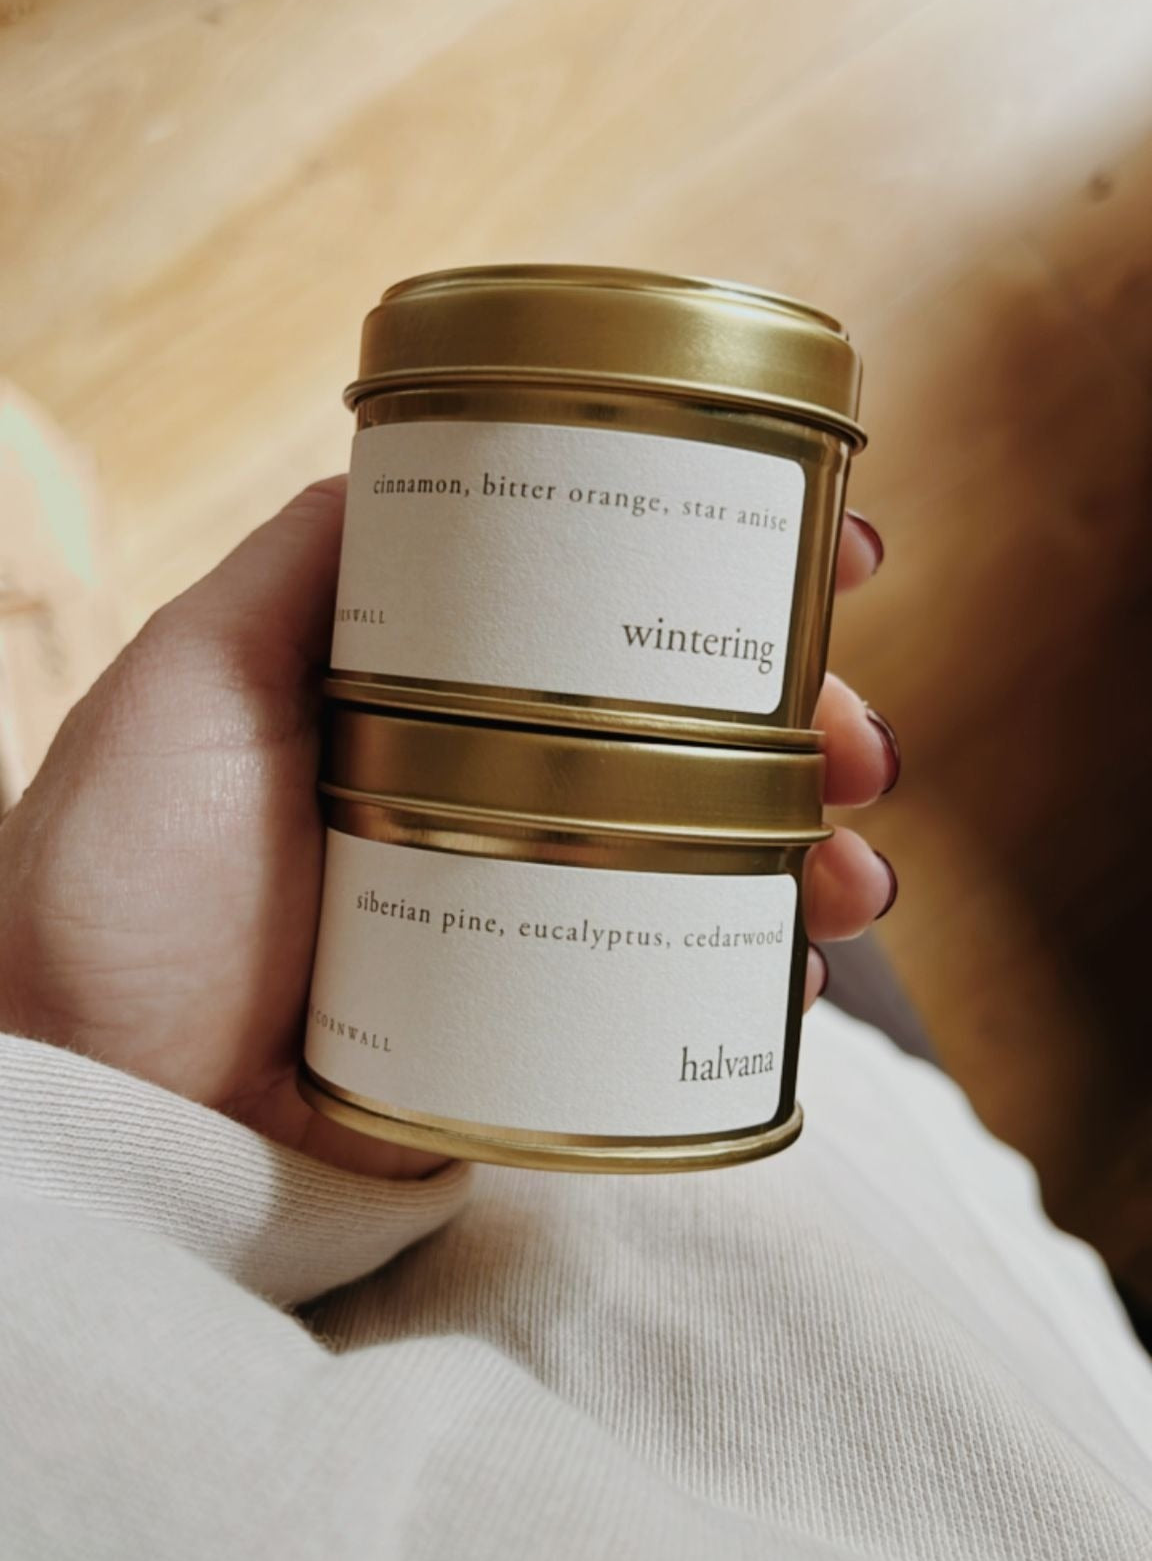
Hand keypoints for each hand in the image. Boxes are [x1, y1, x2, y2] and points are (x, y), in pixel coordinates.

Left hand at [0, 482, 897, 1176]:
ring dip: (811, 856)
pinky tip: (792, 972)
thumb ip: (301, 564)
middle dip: (811, 731)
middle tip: (863, 747)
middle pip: (694, 746)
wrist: (89, 1100)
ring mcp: (518, 920)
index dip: (736, 592)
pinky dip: (746, 980)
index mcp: (438, 706)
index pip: (616, 627)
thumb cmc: (115, 887)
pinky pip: (662, 996)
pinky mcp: (526, 1036)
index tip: (834, 560)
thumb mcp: (189, 680)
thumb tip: (422, 461)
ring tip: (853, 875)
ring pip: (705, 869)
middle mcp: (493, 802)